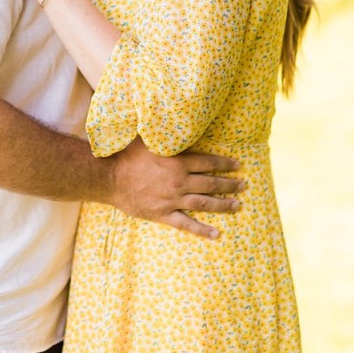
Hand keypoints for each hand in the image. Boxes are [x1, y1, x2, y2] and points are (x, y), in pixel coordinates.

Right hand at [110, 137, 244, 239]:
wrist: (109, 177)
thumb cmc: (127, 154)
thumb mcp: (149, 138)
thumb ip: (165, 133)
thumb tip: (177, 118)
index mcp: (178, 162)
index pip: (208, 162)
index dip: (224, 163)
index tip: (237, 164)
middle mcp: (179, 181)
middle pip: (211, 183)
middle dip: (230, 184)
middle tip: (244, 185)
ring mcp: (173, 199)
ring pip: (204, 203)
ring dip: (223, 205)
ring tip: (238, 205)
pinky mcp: (163, 214)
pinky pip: (187, 224)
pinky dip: (202, 230)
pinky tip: (216, 234)